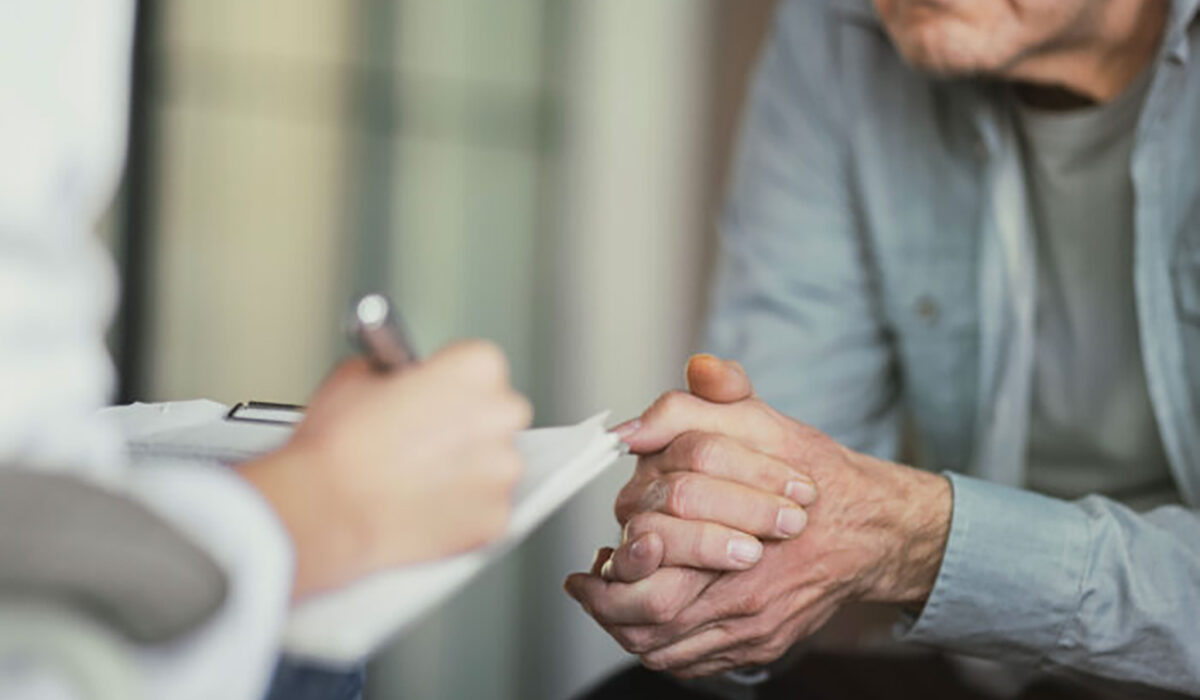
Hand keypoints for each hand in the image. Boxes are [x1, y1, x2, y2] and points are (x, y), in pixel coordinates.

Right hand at [239, 340, 532, 597]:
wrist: (325, 511)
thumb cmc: (339, 448)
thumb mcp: (356, 375)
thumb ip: (393, 370)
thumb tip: (395, 379)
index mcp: (476, 369)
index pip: (480, 365)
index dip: (449, 382)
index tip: (433, 395)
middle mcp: (500, 416)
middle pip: (497, 413)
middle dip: (467, 424)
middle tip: (424, 438)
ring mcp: (502, 471)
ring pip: (494, 464)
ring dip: (467, 469)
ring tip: (418, 477)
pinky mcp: (495, 518)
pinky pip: (486, 509)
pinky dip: (462, 511)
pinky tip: (424, 506)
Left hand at [565, 357, 950, 676]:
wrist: (872, 527)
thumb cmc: (814, 473)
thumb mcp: (761, 421)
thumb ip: (697, 407)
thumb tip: (636, 425)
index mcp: (739, 538)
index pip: (653, 568)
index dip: (612, 572)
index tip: (585, 567)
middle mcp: (746, 593)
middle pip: (653, 619)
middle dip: (609, 607)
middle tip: (586, 589)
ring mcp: (755, 626)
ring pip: (669, 649)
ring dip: (628, 629)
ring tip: (605, 605)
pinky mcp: (763, 645)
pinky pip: (696, 663)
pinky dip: (662, 648)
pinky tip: (646, 623)